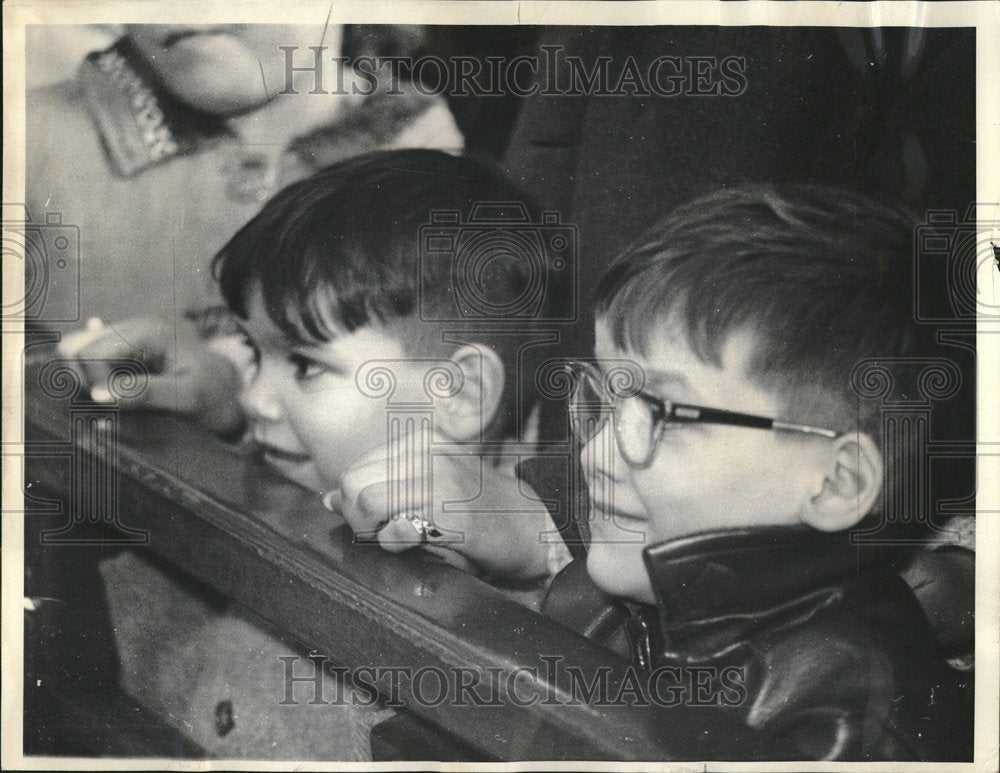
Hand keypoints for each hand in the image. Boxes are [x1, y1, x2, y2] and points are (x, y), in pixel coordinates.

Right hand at [62, 316, 245, 436]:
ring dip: (83, 382)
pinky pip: (83, 363)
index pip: (90, 352)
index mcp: (147, 332)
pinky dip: (89, 382)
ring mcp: (121, 338)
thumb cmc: (212, 391)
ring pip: (72, 354)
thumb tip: (98, 395)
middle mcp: (129, 328)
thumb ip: (146, 393)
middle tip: (112, 405)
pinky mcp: (117, 352)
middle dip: (83, 381)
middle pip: (73, 348)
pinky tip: (114, 396)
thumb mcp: (189, 397)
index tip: (115, 408)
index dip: (94, 383)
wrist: (225, 389)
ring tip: (114, 401)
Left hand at [340, 431, 551, 579]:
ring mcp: (437, 477)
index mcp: (421, 442)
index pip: (356, 469)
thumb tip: (328, 498)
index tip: (375, 523)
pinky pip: (394, 526)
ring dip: (372, 531)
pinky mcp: (447, 509)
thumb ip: (384, 487)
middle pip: (352, 482)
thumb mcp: (431, 487)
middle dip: (356, 517)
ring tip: (401, 538)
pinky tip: (421, 540)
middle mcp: (427, 452)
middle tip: (383, 535)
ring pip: (364, 501)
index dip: (354, 503)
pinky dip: (396, 542)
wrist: (531, 525)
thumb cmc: (479, 510)